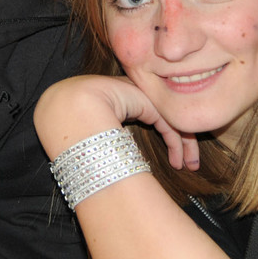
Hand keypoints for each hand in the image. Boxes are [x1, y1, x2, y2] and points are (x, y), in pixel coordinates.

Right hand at [34, 75, 199, 170]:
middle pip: (158, 116)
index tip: (166, 158)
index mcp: (105, 97)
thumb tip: (112, 159)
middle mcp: (124, 92)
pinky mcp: (149, 100)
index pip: (139, 113)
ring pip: (167, 119)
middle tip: (188, 164)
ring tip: (188, 166)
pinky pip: (168, 122)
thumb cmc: (69, 127)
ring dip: (182, 145)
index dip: (157, 135)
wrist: (69, 109)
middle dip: (178, 141)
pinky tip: (178, 160)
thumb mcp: (86, 133)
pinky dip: (177, 142)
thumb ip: (101, 136)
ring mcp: (137, 94)